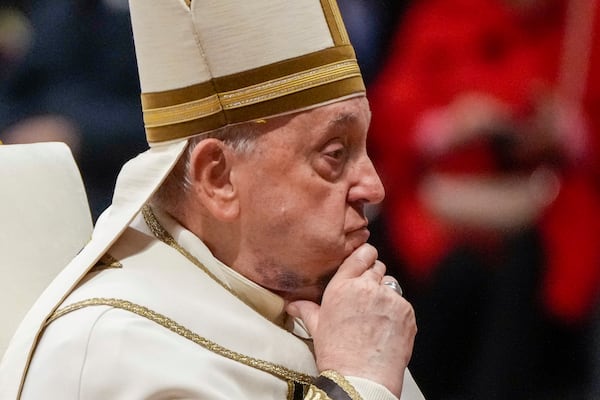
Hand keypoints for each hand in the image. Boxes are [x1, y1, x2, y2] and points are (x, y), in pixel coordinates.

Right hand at [286, 244, 415, 396]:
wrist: (361, 378)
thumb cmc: (338, 355)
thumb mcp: (317, 329)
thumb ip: (307, 310)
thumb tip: (293, 304)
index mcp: (342, 287)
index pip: (361, 255)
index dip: (365, 256)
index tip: (366, 260)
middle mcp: (366, 287)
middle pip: (378, 267)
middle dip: (374, 278)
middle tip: (368, 298)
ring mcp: (389, 298)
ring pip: (392, 285)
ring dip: (386, 295)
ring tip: (377, 317)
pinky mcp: (406, 312)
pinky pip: (403, 303)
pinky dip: (398, 312)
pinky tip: (387, 328)